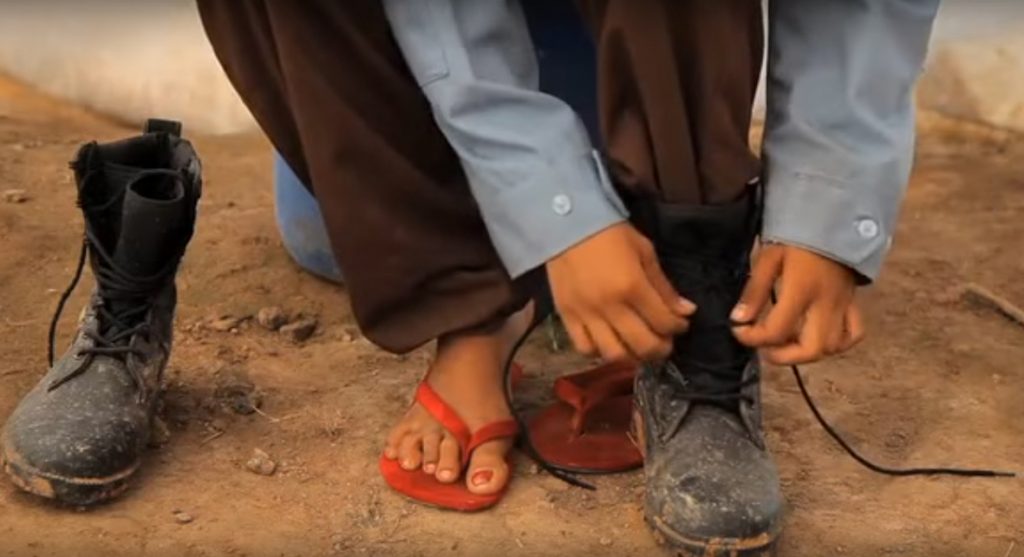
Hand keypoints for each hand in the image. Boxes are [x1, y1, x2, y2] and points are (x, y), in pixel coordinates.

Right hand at [546, 222, 694, 361]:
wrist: (567, 223)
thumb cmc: (611, 234)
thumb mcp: (645, 252)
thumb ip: (664, 286)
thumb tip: (686, 311)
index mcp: (633, 286)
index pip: (664, 323)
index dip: (679, 327)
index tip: (681, 323)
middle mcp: (610, 306)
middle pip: (642, 345)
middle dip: (661, 349)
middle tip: (665, 343)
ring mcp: (586, 314)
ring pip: (613, 354)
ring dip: (632, 356)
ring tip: (637, 346)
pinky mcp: (566, 317)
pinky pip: (584, 348)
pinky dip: (599, 351)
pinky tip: (608, 341)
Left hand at [731, 244, 864, 364]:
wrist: (834, 216)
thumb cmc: (797, 234)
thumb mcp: (769, 257)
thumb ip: (755, 291)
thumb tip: (739, 319)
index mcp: (802, 290)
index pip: (776, 331)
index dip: (752, 338)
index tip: (738, 330)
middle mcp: (826, 304)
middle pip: (811, 350)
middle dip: (783, 356)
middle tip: (764, 347)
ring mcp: (843, 305)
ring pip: (832, 347)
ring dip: (806, 352)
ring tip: (786, 340)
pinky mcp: (852, 302)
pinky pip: (854, 333)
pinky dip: (837, 343)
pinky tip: (817, 336)